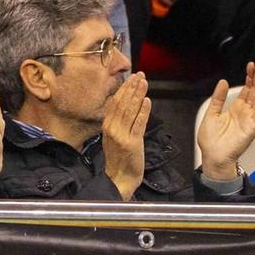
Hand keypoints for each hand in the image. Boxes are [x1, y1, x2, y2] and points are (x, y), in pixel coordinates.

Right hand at [100, 70, 152, 195]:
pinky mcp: (132, 143)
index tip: (131, 78)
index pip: (115, 102)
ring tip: (144, 83)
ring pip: (130, 111)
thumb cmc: (118, 158)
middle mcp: (112, 128)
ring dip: (138, 95)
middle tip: (139, 75)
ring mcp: (121, 135)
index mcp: (107, 126)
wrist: (119, 178)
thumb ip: (117, 122)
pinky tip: (147, 101)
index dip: (124, 89)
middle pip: (123, 103)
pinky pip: (138, 124)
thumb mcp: (112, 137)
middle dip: (132, 88)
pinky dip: (143, 111)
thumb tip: (125, 105)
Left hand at [197, 60, 254, 180]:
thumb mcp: (212, 113)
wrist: (213, 157)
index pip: (247, 89)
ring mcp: (250, 119)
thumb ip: (218, 98)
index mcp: (236, 109)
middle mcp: (246, 112)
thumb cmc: (212, 140)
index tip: (251, 65)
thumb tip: (223, 82)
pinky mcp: (253, 127)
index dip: (250, 77)